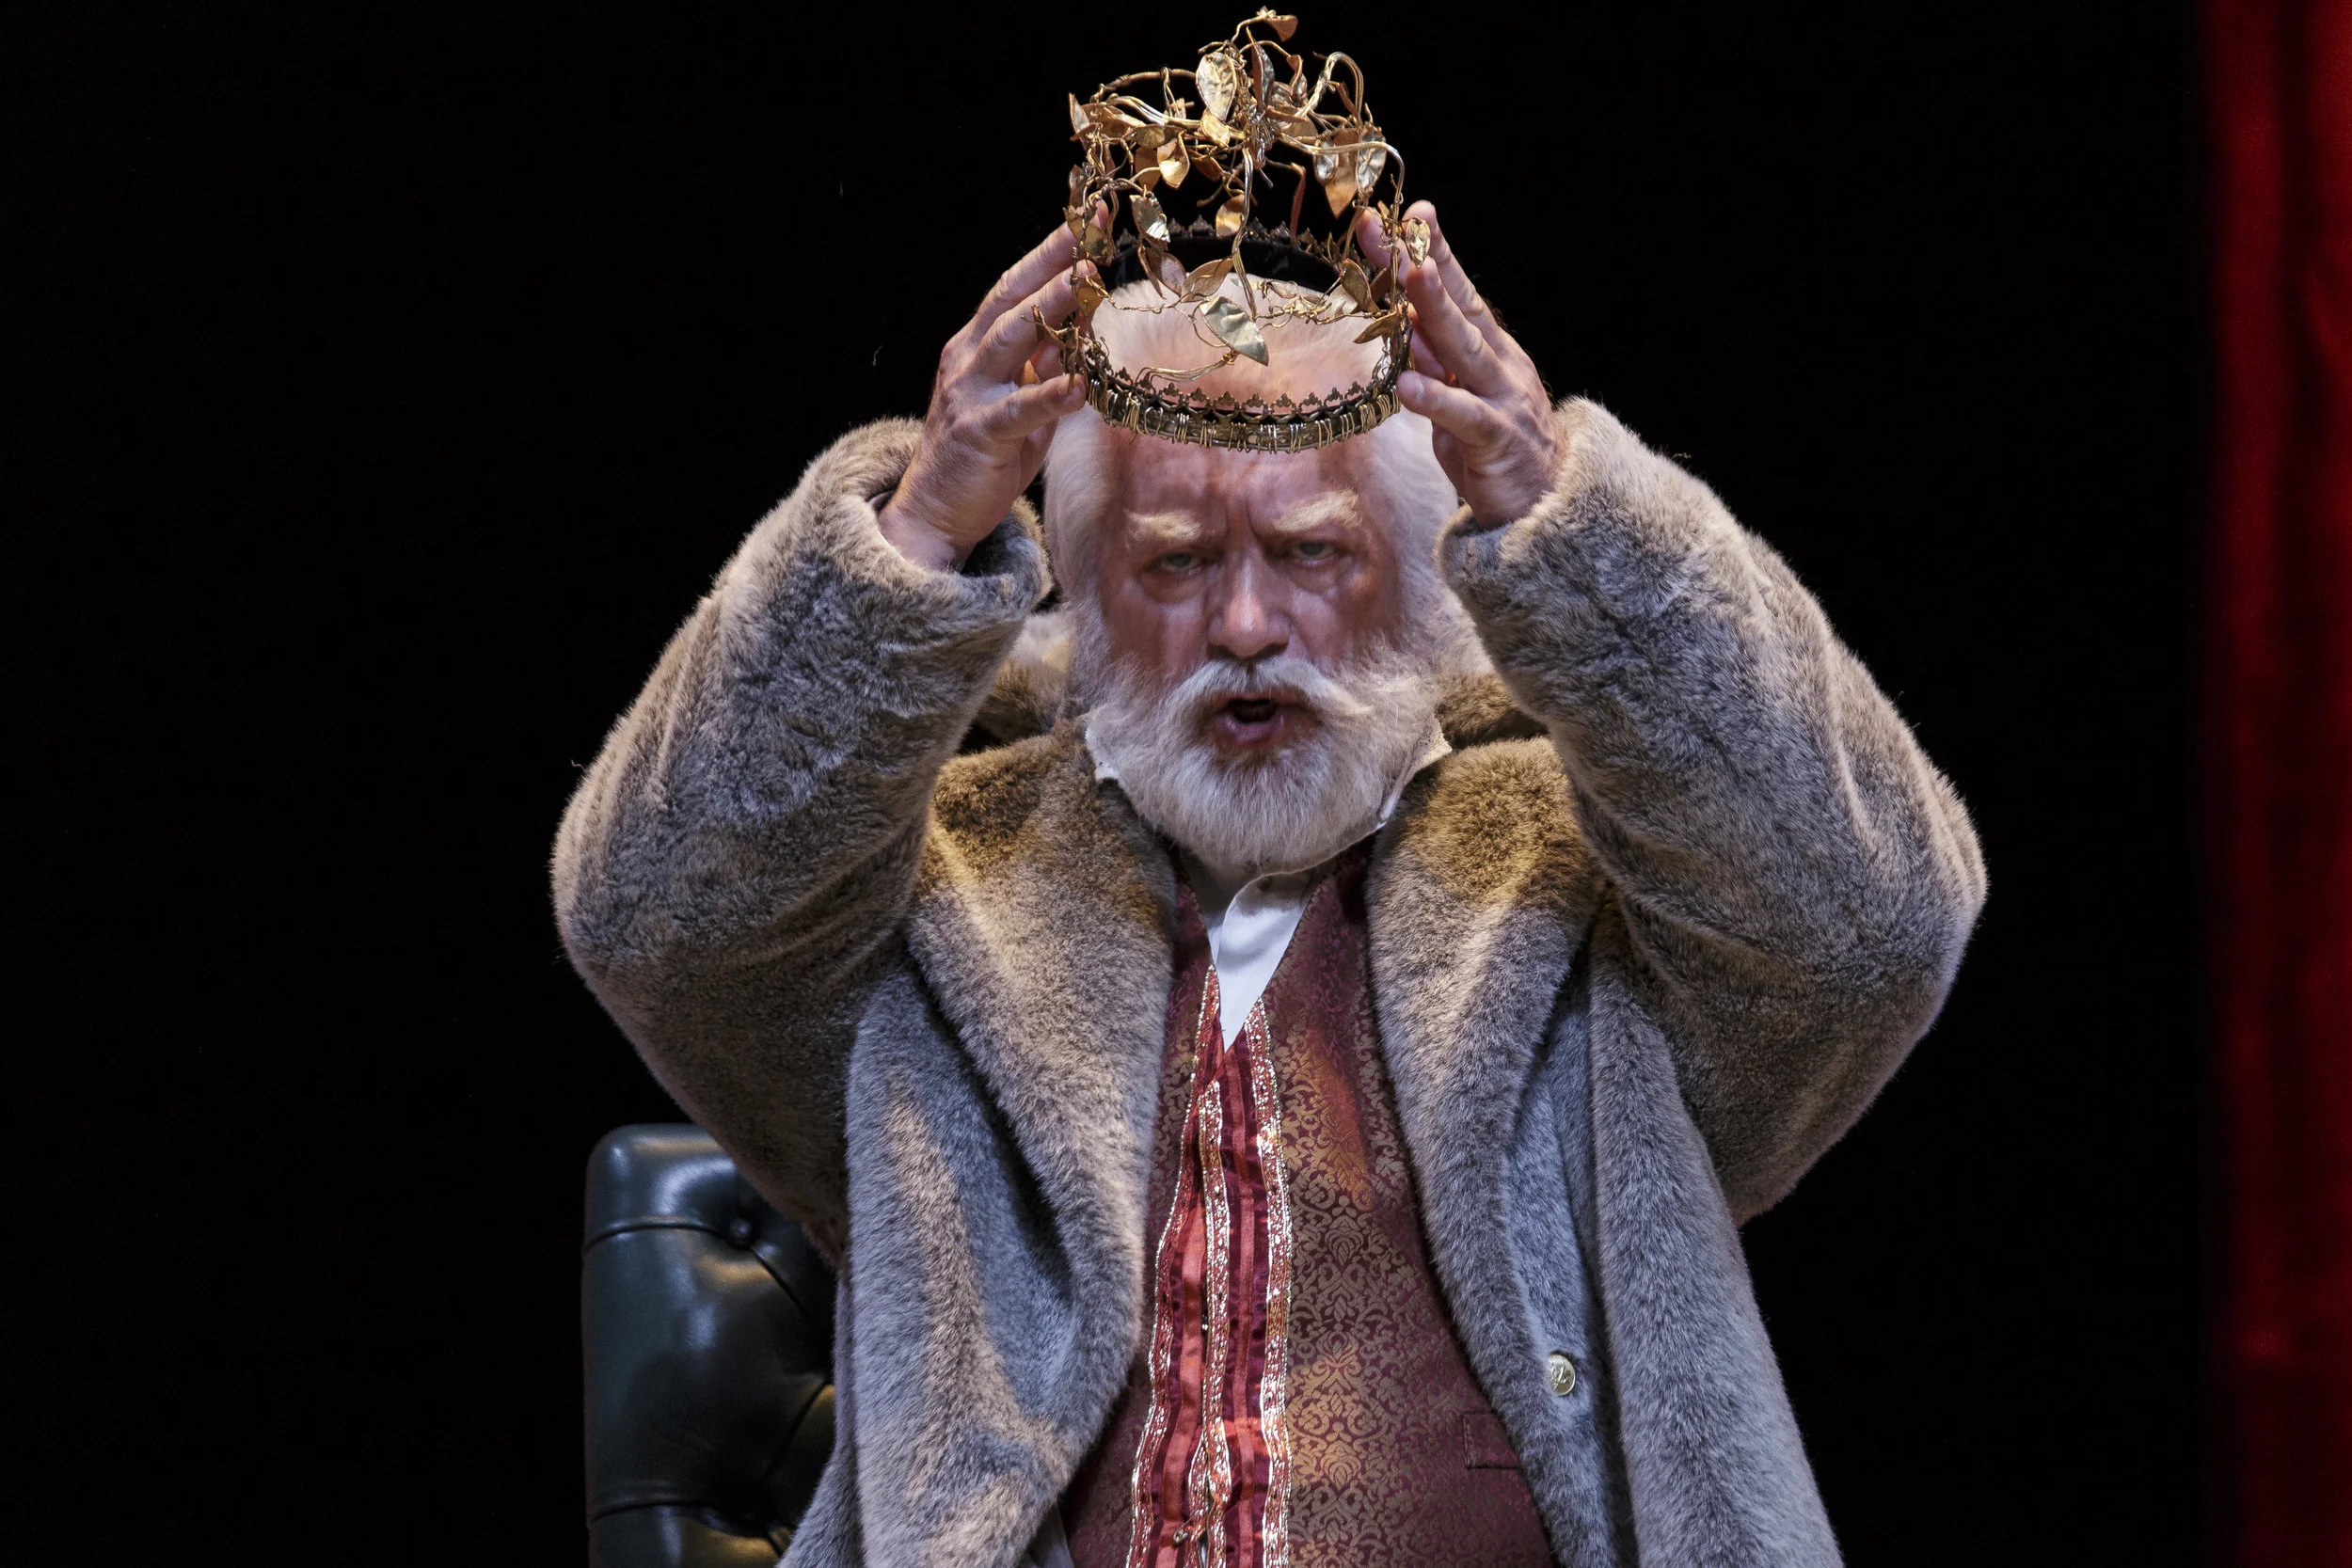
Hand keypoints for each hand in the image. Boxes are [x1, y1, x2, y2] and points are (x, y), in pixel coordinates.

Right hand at [876, 219, 1097, 570]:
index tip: (1089, 224)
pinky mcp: (980, 432)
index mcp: (976, 345)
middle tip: (1092, 232)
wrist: (935, 510)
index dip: (1050, 254)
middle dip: (1052, 262)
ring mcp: (970, 393)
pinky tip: (1081, 385)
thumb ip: (1046, 363)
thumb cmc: (983, 454)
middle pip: (1010, 298)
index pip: (1014, 288)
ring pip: (1010, 339)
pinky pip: (1020, 409)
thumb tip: (1083, 324)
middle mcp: (967, 358)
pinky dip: (1051, 395)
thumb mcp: (1021, 399)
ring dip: (1050, 308)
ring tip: (1087, 283)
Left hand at [1358, 201, 1564, 525]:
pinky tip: (1405, 384)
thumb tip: (1401, 322)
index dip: (1438, 251)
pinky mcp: (1496, 440)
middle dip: (1422, 266)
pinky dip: (1434, 399)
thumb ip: (1433, 362)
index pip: (1460, 292)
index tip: (1411, 213)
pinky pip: (1463, 416)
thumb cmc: (1494, 447)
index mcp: (1489, 350)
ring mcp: (1501, 399)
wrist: (1547, 503)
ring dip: (1436, 312)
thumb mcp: (1457, 396)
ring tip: (1410, 277)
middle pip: (1457, 308)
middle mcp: (1498, 364)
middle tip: (1392, 230)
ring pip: (1465, 350)